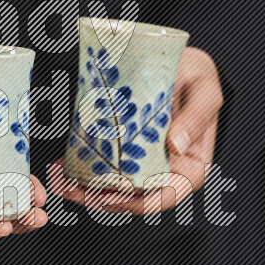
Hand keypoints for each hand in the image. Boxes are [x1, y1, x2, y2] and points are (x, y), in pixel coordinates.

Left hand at [55, 47, 222, 214]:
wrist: (182, 62)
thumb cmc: (200, 79)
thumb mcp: (206, 93)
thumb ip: (196, 119)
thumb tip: (176, 146)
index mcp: (189, 169)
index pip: (164, 197)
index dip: (136, 202)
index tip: (111, 196)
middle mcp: (163, 171)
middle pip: (131, 197)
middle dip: (98, 198)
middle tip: (71, 189)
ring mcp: (140, 162)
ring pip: (111, 186)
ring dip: (83, 188)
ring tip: (58, 180)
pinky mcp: (121, 148)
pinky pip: (101, 163)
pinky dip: (80, 166)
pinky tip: (59, 164)